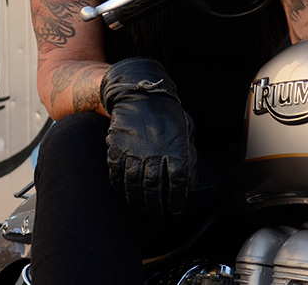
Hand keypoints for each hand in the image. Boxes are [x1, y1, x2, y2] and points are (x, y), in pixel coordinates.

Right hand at [100, 58, 195, 215]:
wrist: (140, 94)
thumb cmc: (167, 114)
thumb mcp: (186, 130)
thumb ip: (190, 156)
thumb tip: (191, 182)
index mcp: (175, 147)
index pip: (178, 181)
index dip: (175, 199)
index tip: (174, 209)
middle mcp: (155, 150)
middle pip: (154, 187)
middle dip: (154, 205)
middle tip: (155, 213)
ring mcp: (134, 149)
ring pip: (134, 183)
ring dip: (136, 200)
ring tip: (139, 207)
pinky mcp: (117, 146)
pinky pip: (116, 173)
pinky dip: (118, 187)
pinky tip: (122, 193)